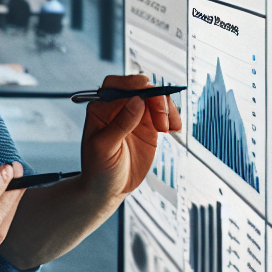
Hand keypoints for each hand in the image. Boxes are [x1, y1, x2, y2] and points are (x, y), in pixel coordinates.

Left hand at [80, 73, 181, 201]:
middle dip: (155, 98)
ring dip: (167, 108)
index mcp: (100, 110)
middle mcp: (118, 109)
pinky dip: (173, 117)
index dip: (130, 82)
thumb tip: (137, 101)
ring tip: (167, 128)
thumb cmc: (98, 169)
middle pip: (140, 89)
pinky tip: (174, 129)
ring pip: (155, 100)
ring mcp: (135, 117)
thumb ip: (120, 124)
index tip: (146, 86)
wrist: (108, 189)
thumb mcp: (104, 148)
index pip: (115, 86)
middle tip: (161, 119)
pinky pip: (164, 114)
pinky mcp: (149, 127)